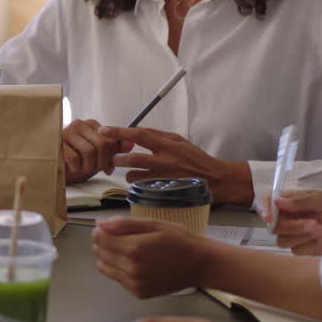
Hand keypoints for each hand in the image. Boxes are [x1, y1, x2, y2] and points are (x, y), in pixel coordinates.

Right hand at [62, 119, 133, 183]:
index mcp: (91, 125)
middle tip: (96, 170)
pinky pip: (74, 158)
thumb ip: (115, 149)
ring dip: (89, 166)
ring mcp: (67, 132)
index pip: (111, 138)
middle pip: (102, 144)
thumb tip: (131, 144)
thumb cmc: (79, 161)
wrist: (56, 167)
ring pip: (89, 151)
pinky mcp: (57, 143)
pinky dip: (77, 167)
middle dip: (102, 162)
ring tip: (84, 169)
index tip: (108, 167)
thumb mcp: (100, 156)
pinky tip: (74, 168)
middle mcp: (80, 125)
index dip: (112, 156)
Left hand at [91, 217, 213, 297]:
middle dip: (104, 242)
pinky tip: (135, 262)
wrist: (200, 265)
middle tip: (119, 237)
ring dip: (109, 257)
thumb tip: (100, 223)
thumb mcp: (154, 224)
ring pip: (104, 267)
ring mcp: (135, 283)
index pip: (100, 238)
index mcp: (134, 248)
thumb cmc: (180, 242)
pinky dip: (120, 269)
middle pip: (100, 253)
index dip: (101, 230)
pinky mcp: (139, 292)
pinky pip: (118, 279)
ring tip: (127, 249)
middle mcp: (132, 269)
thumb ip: (124, 224)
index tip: (108, 228)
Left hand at [101, 126, 253, 205]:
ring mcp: (165, 177)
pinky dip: (139, 185)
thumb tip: (136, 130)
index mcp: (168, 144)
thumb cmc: (196, 159)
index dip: (120, 132)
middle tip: (112, 158)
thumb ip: (158, 136)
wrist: (217, 179)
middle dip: (118, 158)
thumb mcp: (179, 141)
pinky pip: (144, 188)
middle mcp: (166, 160)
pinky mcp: (166, 191)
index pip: (140, 134)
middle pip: (133, 158)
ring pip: (136, 176)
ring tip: (128, 172)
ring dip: (128, 174)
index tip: (104, 130)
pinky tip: (140, 183)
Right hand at [269, 191, 321, 254]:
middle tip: (314, 223)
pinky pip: (295, 250)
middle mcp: (287, 218)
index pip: (265, 204)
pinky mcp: (302, 247)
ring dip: (301, 235)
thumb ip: (299, 201)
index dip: (263, 210)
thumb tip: (277, 201)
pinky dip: (308, 244)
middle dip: (293, 226)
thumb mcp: (321, 199)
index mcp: (288, 202)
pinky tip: (321, 238)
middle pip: (273, 226)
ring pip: (282, 240)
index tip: (268, 217)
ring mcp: (294, 234)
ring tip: (320, 229)